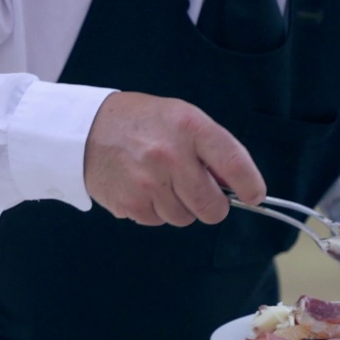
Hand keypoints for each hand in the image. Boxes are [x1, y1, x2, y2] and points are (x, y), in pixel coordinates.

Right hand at [83, 92, 264, 226]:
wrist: (85, 130)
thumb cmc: (141, 123)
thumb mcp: (180, 117)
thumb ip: (210, 148)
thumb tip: (237, 185)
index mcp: (189, 127)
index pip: (233, 162)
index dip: (250, 185)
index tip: (254, 195)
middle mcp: (170, 156)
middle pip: (212, 207)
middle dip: (211, 205)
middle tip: (200, 192)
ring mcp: (148, 183)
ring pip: (184, 218)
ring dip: (179, 206)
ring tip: (161, 181)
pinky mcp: (130, 203)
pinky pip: (158, 221)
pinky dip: (155, 210)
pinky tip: (142, 188)